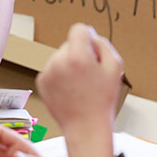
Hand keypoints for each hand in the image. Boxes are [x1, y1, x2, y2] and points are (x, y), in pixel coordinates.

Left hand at [36, 23, 122, 156]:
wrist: (85, 127)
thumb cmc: (102, 100)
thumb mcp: (115, 68)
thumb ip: (104, 45)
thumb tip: (91, 36)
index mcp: (77, 56)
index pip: (78, 29)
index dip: (88, 37)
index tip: (92, 49)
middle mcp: (58, 61)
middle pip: (69, 44)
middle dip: (79, 54)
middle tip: (90, 75)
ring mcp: (47, 72)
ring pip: (59, 57)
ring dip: (69, 65)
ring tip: (79, 85)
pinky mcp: (41, 82)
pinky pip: (52, 69)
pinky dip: (60, 76)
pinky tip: (70, 90)